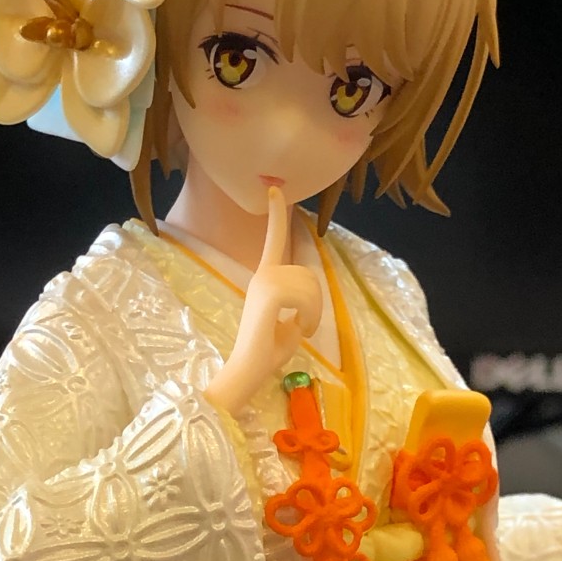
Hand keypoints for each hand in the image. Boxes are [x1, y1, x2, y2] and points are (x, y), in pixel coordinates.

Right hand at [204, 186, 323, 416]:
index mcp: (265, 279)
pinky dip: (308, 317)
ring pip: (310, 286)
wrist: (246, 370)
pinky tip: (294, 329)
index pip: (275, 241)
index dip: (277, 215)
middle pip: (309, 274)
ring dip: (312, 312)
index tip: (275, 189)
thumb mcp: (289, 326)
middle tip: (302, 326)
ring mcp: (264, 281)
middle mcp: (263, 275)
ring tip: (297, 329)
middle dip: (315, 302)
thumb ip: (298, 309)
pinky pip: (305, 297)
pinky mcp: (268, 292)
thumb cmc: (266, 354)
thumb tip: (304, 312)